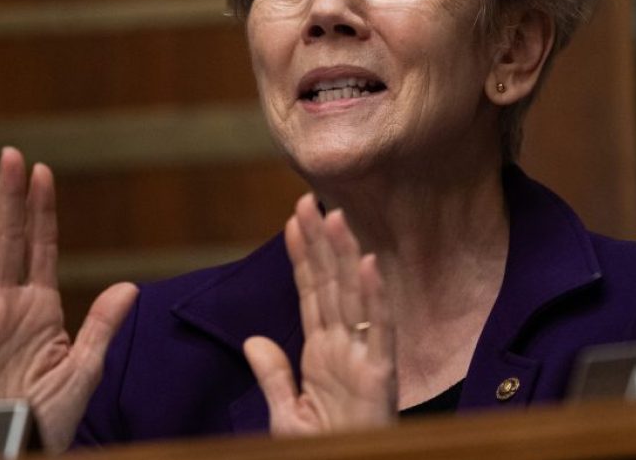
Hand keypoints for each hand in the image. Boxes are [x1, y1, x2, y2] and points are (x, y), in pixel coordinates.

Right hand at [0, 147, 136, 452]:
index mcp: (41, 305)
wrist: (21, 442)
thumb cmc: (52, 412)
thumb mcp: (86, 367)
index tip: (42, 172)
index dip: (41, 209)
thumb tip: (130, 286)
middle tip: (9, 154)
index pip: (41, 246)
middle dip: (8, 198)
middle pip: (5, 240)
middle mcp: (7, 303)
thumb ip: (101, 325)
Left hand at [243, 194, 395, 435]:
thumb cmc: (327, 449)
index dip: (302, 257)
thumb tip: (254, 339)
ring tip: (335, 216)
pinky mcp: (382, 373)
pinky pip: (379, 329)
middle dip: (320, 242)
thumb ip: (274, 376)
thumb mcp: (288, 416)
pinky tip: (368, 263)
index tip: (294, 221)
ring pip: (353, 295)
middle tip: (308, 200)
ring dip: (345, 255)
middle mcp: (344, 347)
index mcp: (323, 354)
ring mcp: (364, 357)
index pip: (311, 294)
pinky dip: (375, 295)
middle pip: (331, 284)